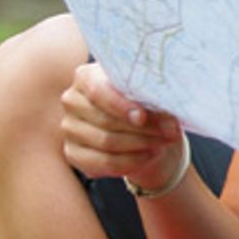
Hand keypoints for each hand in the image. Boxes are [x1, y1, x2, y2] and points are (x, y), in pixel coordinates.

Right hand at [59, 62, 184, 190]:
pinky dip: (130, 161)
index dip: (121, 106)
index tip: (143, 117)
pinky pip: (102, 162)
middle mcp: (72, 100)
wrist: (139, 128)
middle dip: (142, 129)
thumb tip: (169, 123)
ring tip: (163, 142)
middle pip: (105, 120)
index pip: (98, 92)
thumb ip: (156, 103)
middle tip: (169, 132)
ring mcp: (69, 128)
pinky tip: (148, 155)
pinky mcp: (73, 153)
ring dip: (140, 144)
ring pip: (106, 142)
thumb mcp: (151, 96)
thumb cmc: (144, 103)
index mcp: (86, 76)